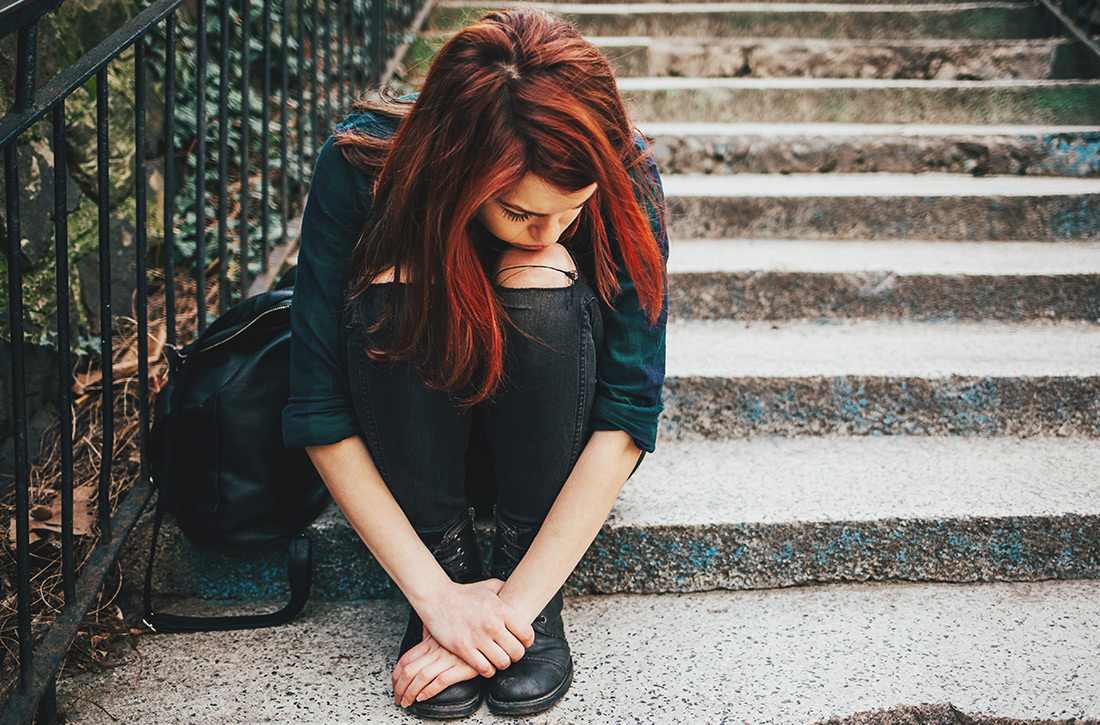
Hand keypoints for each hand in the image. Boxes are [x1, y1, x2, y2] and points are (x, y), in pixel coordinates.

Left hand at [392, 632, 479, 707]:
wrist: (489, 635)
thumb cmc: (466, 633)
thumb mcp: (444, 629)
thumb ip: (431, 630)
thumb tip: (422, 624)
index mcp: (430, 642)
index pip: (406, 659)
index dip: (396, 675)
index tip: (394, 685)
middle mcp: (437, 650)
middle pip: (410, 670)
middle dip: (400, 688)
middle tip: (397, 698)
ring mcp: (449, 659)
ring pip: (422, 677)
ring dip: (410, 693)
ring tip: (407, 702)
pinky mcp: (462, 668)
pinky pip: (441, 681)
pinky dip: (429, 691)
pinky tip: (423, 697)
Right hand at [415, 578, 533, 676]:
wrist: (437, 598)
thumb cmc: (464, 593)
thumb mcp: (488, 586)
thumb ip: (505, 588)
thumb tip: (518, 591)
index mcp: (501, 610)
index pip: (527, 633)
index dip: (527, 641)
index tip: (522, 642)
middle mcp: (492, 625)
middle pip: (517, 652)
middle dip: (515, 655)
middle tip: (509, 652)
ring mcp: (478, 638)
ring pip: (503, 663)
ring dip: (502, 663)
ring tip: (497, 659)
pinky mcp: (463, 649)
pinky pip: (484, 669)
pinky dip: (488, 670)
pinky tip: (485, 663)